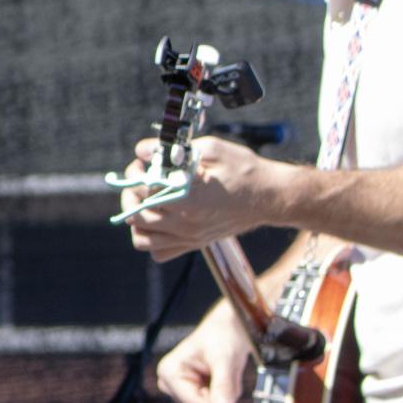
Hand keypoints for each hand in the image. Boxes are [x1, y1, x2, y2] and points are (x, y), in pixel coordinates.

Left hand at [119, 134, 285, 260]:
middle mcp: (186, 223)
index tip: (142, 163)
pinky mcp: (194, 244)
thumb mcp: (211, 149)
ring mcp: (189, 237)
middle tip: (139, 179)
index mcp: (189, 198)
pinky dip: (151, 239)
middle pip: (135, 216)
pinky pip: (159, 252)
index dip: (136, 173)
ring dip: (136, 219)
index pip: (143, 191)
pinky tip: (158, 219)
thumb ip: (173, 150)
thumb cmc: (244, 170)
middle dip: (130, 194)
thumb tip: (142, 150)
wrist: (272, 197)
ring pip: (142, 239)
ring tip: (145, 200)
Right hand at [156, 307, 255, 402]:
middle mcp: (172, 380)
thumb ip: (223, 384)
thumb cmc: (221, 335)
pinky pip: (215, 401)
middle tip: (234, 382)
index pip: (192, 402)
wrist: (229, 328)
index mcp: (170, 371)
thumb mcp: (224, 358)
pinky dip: (227, 392)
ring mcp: (183, 385)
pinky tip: (228, 375)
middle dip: (220, 397)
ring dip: (225, 393)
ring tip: (229, 371)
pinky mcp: (195, 388)